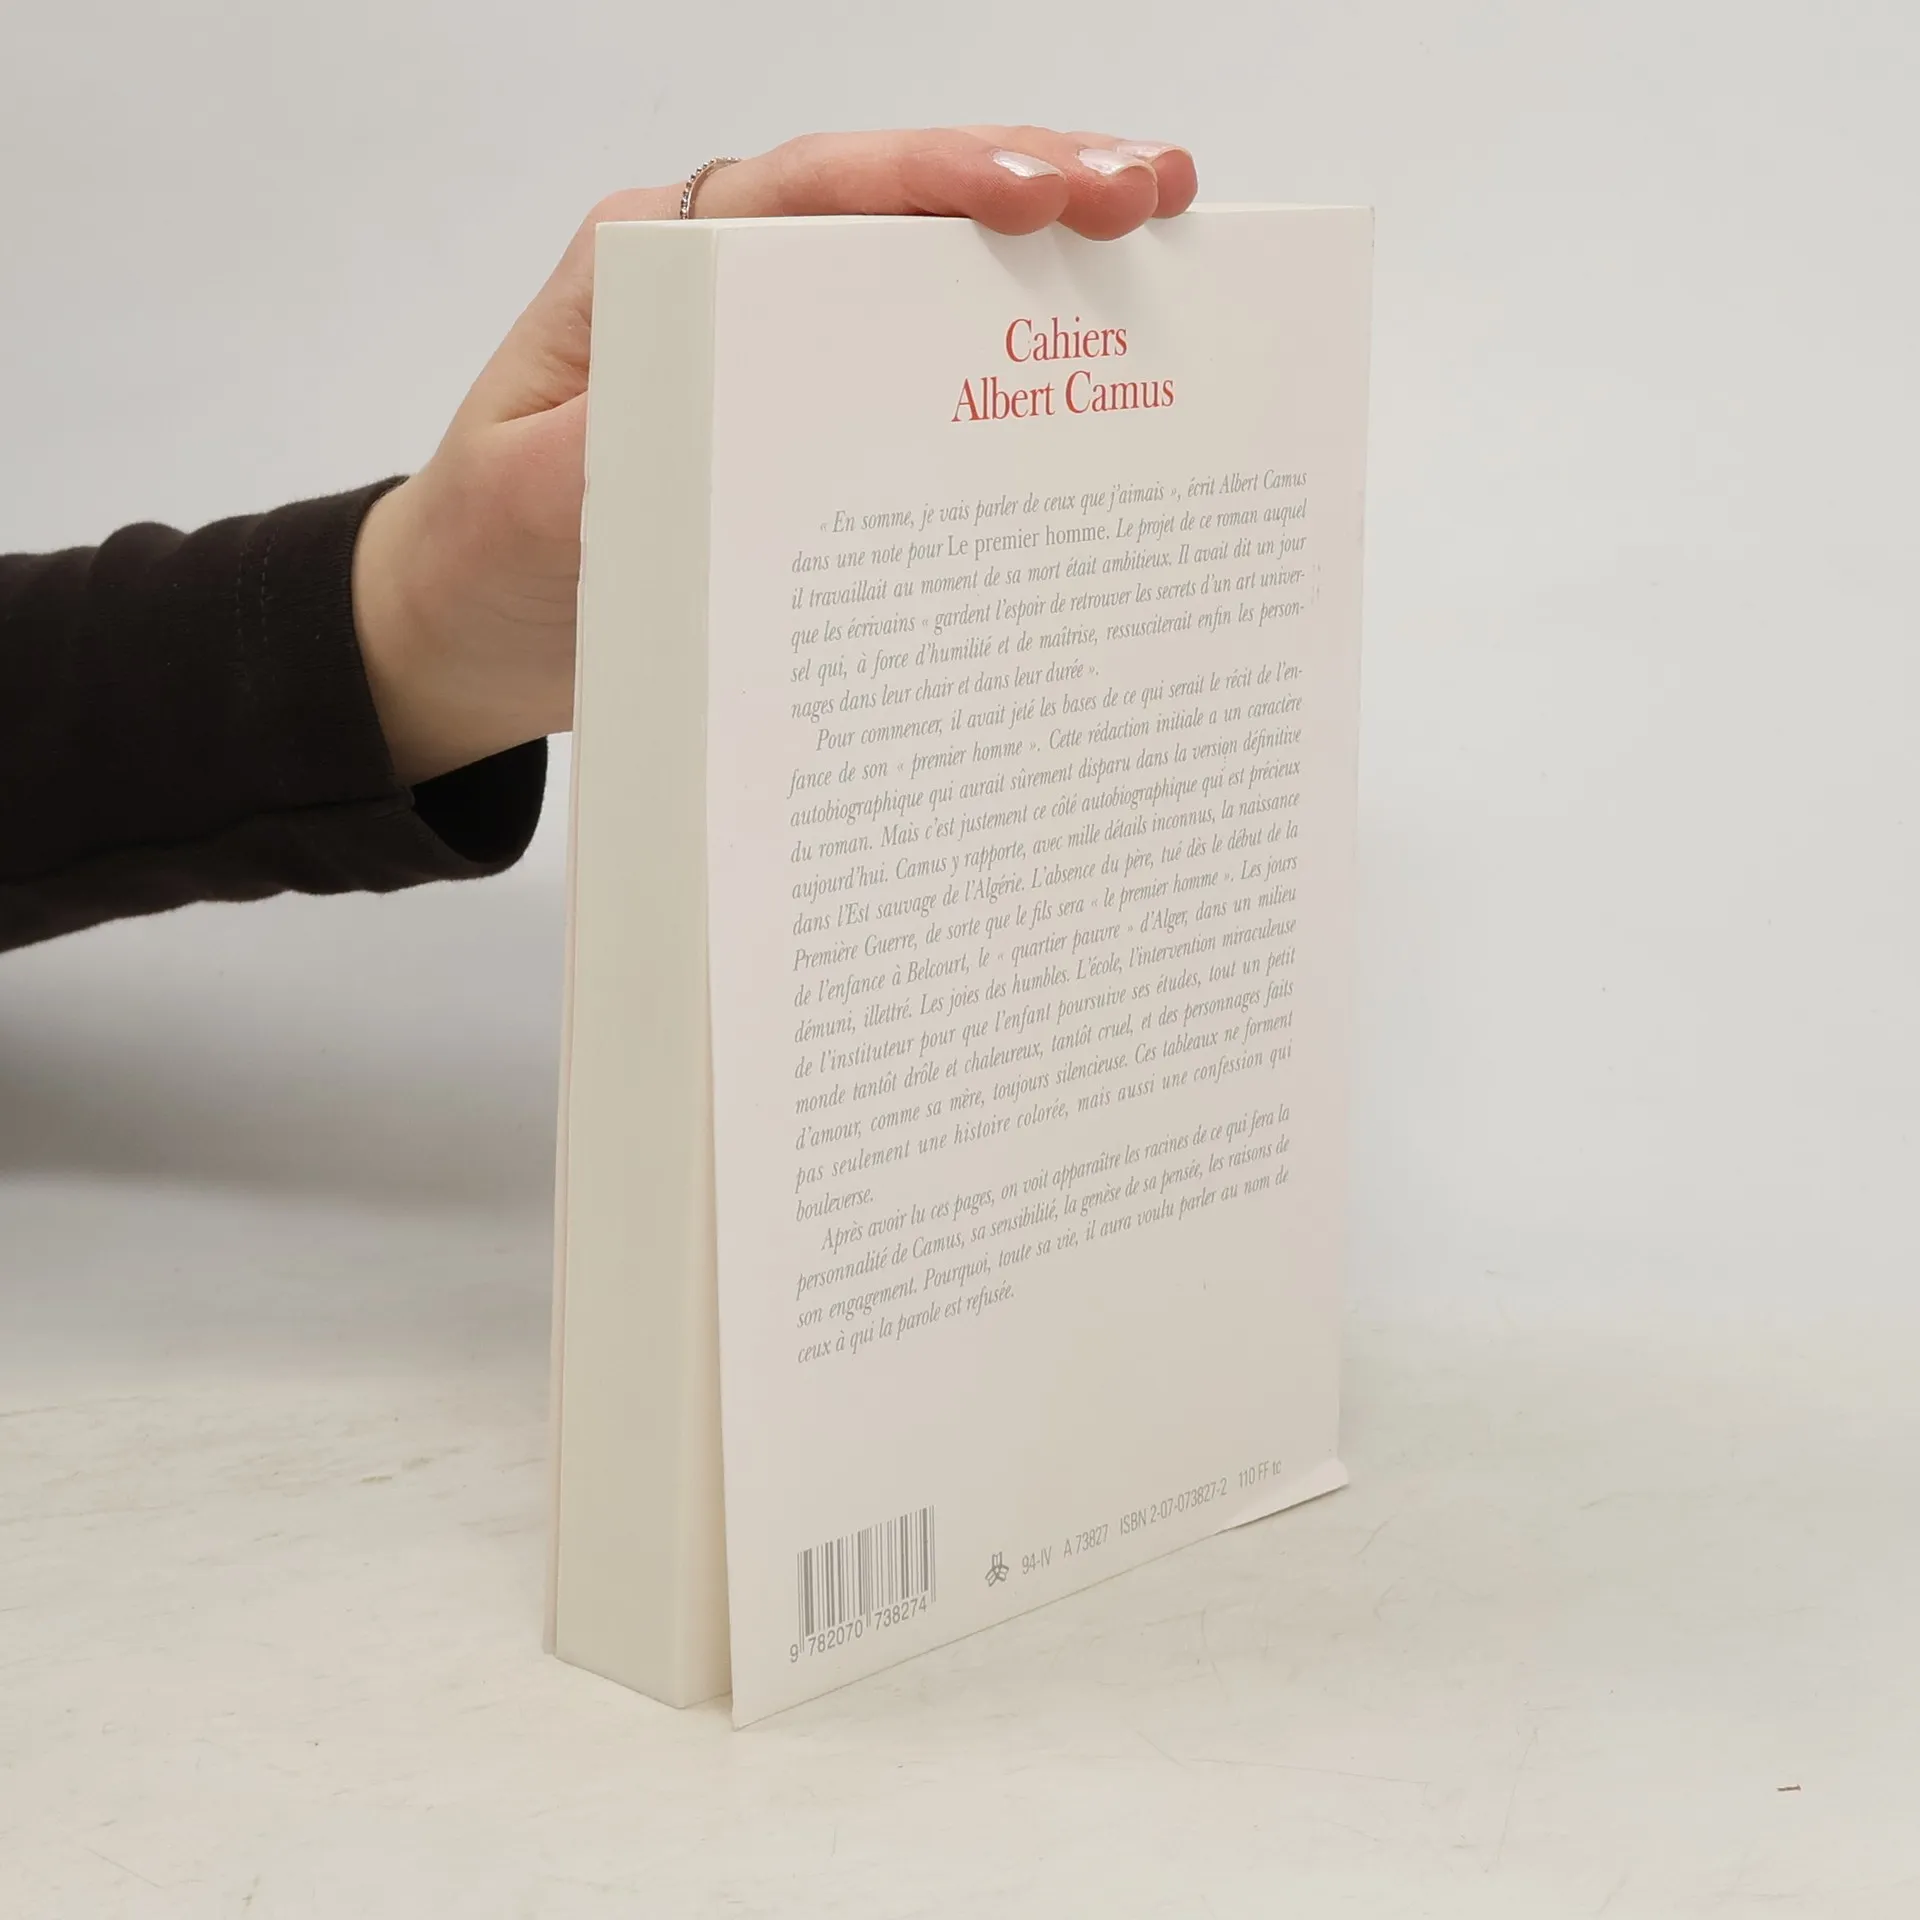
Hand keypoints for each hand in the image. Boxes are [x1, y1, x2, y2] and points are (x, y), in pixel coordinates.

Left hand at [351, 126, 1197, 784]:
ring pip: (917, 276)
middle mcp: (723, 281)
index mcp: (655, 266)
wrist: (463, 632)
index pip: (812, 190)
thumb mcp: (536, 502)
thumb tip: (752, 395)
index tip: (1045, 194)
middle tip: (1153, 194)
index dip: (936, 179)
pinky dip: (995, 361)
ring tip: (1154, 248)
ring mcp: (768, 345)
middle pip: (892, 206)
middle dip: (1029, 187)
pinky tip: (1080, 366)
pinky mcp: (798, 417)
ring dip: (1034, 264)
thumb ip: (628, 438)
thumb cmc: (486, 560)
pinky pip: (908, 369)